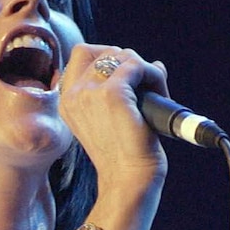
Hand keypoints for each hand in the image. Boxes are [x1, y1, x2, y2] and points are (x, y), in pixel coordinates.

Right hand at [58, 44, 168, 186]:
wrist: (128, 179)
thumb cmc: (125, 153)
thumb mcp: (113, 116)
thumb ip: (122, 87)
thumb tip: (154, 64)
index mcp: (68, 100)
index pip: (82, 53)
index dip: (109, 57)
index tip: (127, 77)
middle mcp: (74, 94)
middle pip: (106, 50)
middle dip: (132, 64)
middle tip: (147, 90)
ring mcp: (90, 93)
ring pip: (124, 55)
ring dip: (146, 70)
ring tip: (156, 94)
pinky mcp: (112, 94)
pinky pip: (138, 65)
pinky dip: (154, 75)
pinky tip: (161, 94)